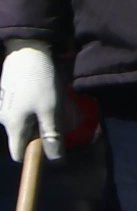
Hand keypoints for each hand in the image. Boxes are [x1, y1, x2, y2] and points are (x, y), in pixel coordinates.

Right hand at [0, 41, 63, 161]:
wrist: (27, 52)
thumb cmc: (39, 82)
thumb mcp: (51, 110)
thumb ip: (52, 135)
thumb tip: (56, 159)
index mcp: (14, 126)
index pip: (18, 154)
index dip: (35, 155)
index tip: (51, 146)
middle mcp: (5, 120)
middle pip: (24, 137)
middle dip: (42, 134)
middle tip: (58, 119)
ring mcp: (5, 107)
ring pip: (25, 122)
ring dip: (40, 119)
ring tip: (54, 103)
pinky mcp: (9, 96)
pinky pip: (24, 110)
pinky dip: (36, 108)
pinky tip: (45, 94)